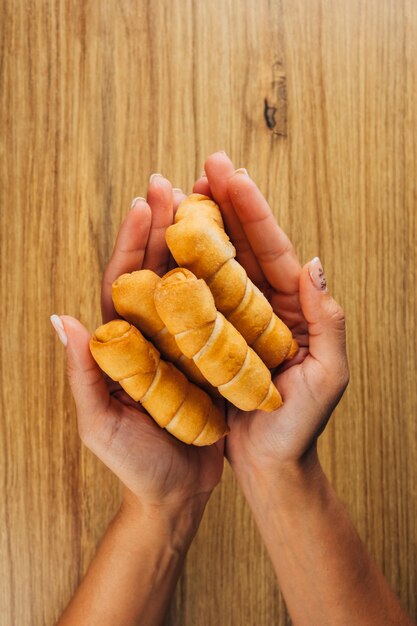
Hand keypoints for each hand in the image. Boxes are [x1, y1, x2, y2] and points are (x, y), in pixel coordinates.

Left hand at [55, 175, 224, 514]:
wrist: (177, 495)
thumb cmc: (135, 465)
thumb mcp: (101, 424)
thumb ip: (84, 373)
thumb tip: (61, 320)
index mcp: (122, 345)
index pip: (122, 283)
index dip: (130, 242)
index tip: (141, 203)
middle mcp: (152, 337)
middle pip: (156, 273)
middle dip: (162, 227)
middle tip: (173, 184)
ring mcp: (183, 345)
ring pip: (190, 286)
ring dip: (196, 246)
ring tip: (205, 205)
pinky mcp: (210, 360)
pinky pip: (219, 316)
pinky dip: (225, 285)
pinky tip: (237, 258)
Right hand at [193, 153, 348, 476]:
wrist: (271, 464)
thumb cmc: (301, 425)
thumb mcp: (329, 374)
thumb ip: (329, 319)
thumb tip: (315, 262)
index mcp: (295, 308)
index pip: (275, 249)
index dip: (253, 209)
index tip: (231, 172)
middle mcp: (264, 307)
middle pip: (243, 246)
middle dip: (225, 203)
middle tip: (205, 164)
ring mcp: (235, 321)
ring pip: (217, 265)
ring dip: (201, 227)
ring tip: (181, 191)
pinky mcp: (211, 340)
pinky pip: (196, 300)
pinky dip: (182, 271)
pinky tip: (166, 247)